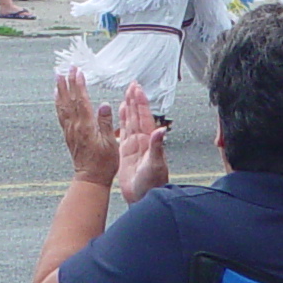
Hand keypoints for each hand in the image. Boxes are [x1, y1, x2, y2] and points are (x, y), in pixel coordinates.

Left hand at [54, 68, 120, 186]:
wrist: (90, 177)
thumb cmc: (104, 162)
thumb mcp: (110, 144)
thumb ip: (106, 123)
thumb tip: (104, 105)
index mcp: (86, 126)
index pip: (81, 100)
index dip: (79, 84)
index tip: (78, 71)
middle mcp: (75, 125)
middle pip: (69, 99)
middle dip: (67, 82)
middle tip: (66, 68)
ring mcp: (70, 129)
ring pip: (62, 105)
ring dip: (60, 89)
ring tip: (58, 76)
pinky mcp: (68, 134)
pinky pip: (61, 114)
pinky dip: (58, 102)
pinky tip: (57, 96)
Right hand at [116, 79, 168, 203]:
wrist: (144, 198)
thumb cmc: (152, 184)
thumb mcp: (155, 165)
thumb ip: (157, 147)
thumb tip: (161, 130)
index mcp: (148, 141)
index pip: (144, 117)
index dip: (141, 102)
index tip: (137, 88)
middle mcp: (142, 141)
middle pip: (138, 115)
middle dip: (135, 100)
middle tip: (132, 85)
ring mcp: (135, 146)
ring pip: (131, 122)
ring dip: (129, 108)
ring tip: (127, 95)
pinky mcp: (126, 152)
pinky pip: (123, 132)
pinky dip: (122, 121)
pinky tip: (121, 113)